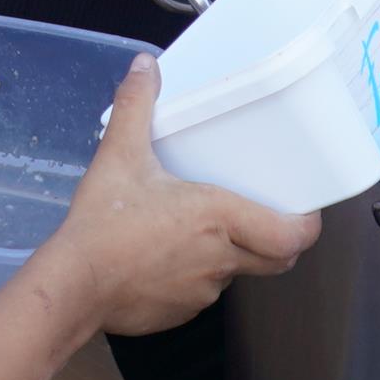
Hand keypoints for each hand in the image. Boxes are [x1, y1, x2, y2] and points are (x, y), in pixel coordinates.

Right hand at [32, 55, 318, 335]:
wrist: (73, 285)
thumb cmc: (104, 222)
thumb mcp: (119, 155)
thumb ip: (137, 106)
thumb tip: (146, 66)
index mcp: (219, 219)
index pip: (291, 236)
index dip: (306, 226)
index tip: (303, 210)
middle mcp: (221, 259)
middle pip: (275, 259)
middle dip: (278, 241)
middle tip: (266, 216)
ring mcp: (203, 291)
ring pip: (235, 273)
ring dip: (230, 254)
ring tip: (201, 230)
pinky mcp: (181, 313)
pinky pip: (203, 292)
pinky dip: (196, 275)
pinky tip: (166, 257)